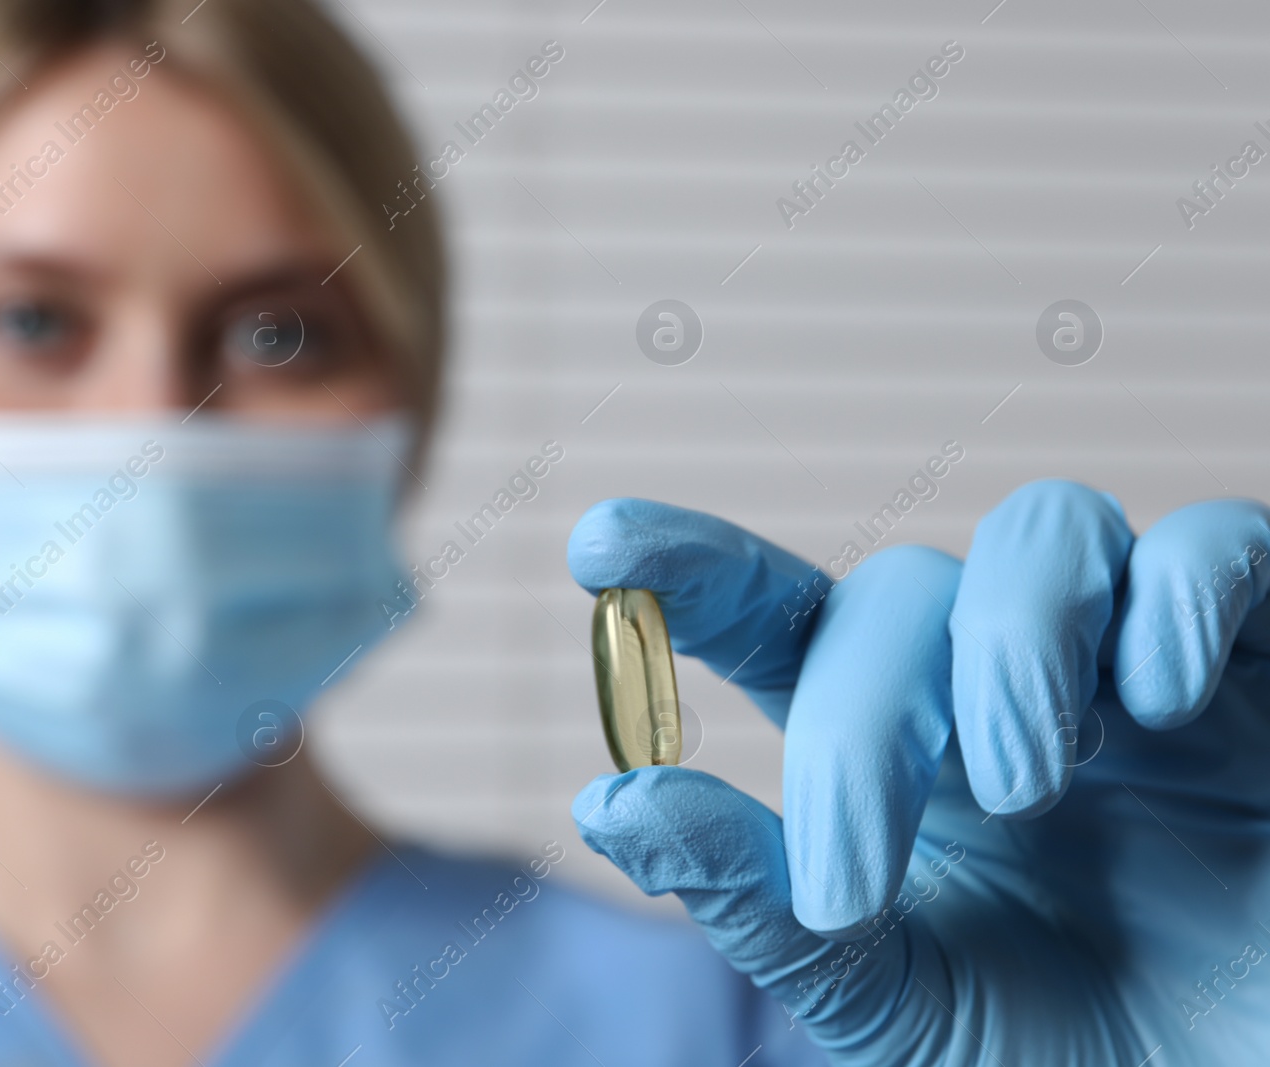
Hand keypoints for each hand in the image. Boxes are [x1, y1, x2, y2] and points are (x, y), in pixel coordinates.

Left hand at [567, 482, 1269, 1064]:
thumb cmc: (1072, 1056)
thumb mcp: (894, 1001)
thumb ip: (762, 902)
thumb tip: (608, 800)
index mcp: (903, 750)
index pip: (784, 616)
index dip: (696, 567)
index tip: (598, 542)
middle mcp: (1006, 681)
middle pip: (900, 594)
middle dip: (861, 723)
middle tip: (851, 882)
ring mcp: (1135, 662)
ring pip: (1046, 531)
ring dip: (1009, 645)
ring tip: (1020, 788)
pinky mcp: (1267, 665)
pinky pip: (1224, 547)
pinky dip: (1180, 598)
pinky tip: (1159, 705)